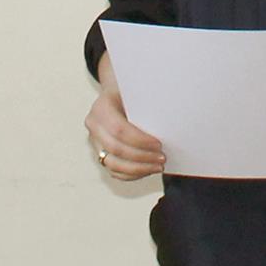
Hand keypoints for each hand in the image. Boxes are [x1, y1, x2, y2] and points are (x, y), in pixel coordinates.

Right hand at [86, 58, 164, 180]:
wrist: (117, 94)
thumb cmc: (131, 93)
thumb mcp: (137, 91)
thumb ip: (147, 103)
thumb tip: (171, 116)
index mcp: (101, 107)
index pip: (118, 129)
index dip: (140, 140)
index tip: (159, 143)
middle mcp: (94, 126)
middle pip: (115, 149)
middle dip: (142, 156)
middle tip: (162, 157)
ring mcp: (95, 142)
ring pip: (113, 164)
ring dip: (138, 169)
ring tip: (158, 166)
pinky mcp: (101, 153)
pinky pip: (115, 171)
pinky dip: (133, 174)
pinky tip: (148, 169)